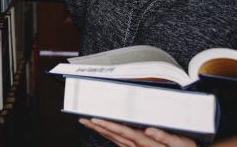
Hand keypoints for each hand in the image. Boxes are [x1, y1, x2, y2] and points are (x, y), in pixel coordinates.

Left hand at [79, 118, 197, 146]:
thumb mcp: (179, 143)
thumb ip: (164, 137)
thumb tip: (149, 130)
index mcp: (146, 142)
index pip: (123, 132)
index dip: (108, 125)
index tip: (95, 119)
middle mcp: (138, 146)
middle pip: (114, 135)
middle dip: (98, 127)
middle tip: (83, 119)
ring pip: (114, 139)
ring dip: (100, 131)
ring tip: (88, 122)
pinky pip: (119, 143)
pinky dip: (109, 137)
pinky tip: (101, 132)